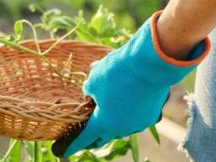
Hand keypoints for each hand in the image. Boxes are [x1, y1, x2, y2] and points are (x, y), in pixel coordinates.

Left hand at [52, 11, 210, 156]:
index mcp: (104, 123)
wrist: (150, 64)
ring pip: (121, 127)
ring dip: (111, 123)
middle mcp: (123, 128)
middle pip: (104, 136)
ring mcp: (139, 123)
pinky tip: (123, 105)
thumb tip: (90, 95)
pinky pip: (135, 118)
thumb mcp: (93, 80)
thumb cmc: (117, 73)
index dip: (73, 144)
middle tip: (85, 139)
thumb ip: (88, 92)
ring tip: (103, 115)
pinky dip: (126, 114)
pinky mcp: (152, 115)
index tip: (63, 151)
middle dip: (93, 139)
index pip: (85, 138)